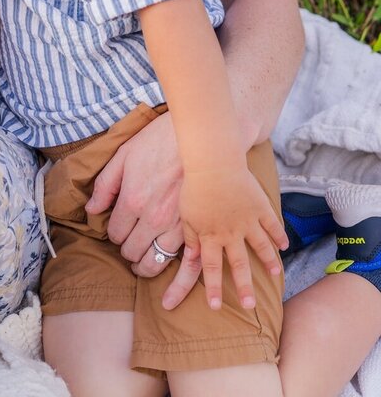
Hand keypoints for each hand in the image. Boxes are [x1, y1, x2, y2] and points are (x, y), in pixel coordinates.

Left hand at [86, 110, 182, 262]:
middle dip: (126, 249)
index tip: (117, 227)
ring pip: (154, 263)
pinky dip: (174, 273)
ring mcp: (176, 226)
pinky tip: (168, 275)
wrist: (199, 136)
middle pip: (132, 252)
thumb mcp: (124, 155)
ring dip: (145, 264)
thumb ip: (105, 185)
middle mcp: (153, 218)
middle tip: (129, 242)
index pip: (115, 234)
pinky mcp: (196, 229)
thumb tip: (91, 210)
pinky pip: (183, 263)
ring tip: (142, 259)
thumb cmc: (159, 141)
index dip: (113, 233)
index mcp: (132, 199)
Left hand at [179, 166, 286, 311]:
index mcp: (210, 235)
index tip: (215, 307)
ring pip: (261, 247)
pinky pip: (272, 224)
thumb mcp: (186, 214)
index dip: (213, 289)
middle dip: (244, 287)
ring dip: (268, 262)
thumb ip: (190, 237)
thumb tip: (191, 258)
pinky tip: (284, 246)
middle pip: (239, 264)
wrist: (214, 162)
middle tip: (250, 305)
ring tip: (275, 275)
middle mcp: (231, 233)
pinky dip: (279, 236)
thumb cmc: (194, 186)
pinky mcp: (259, 206)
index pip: (212, 268)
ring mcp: (248, 220)